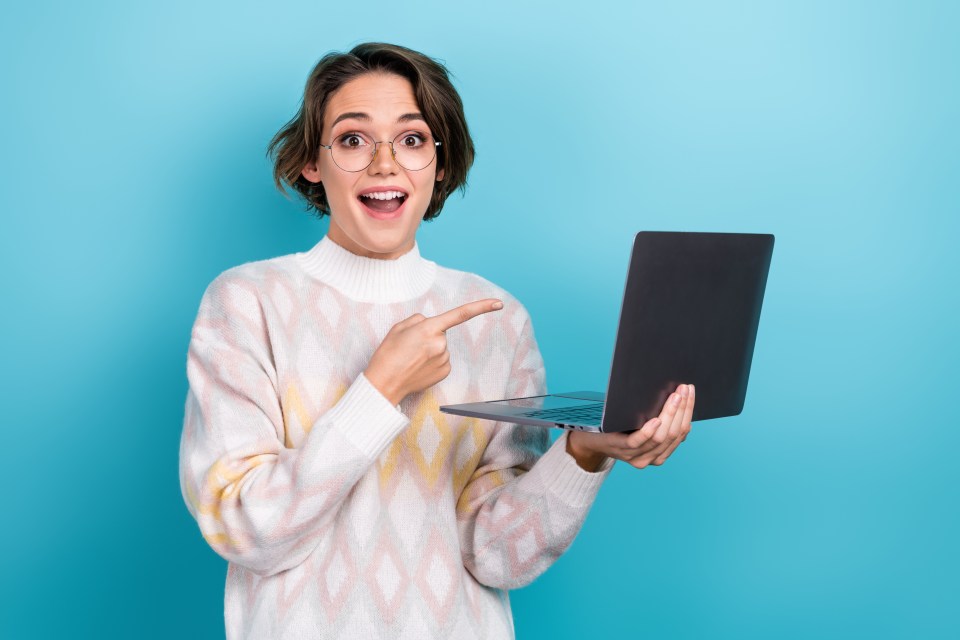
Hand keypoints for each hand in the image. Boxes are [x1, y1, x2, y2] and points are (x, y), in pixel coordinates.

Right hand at [365, 299, 503, 404]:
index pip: (460, 314)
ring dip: (430, 349)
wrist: (384, 384)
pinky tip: (419, 367)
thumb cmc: (388, 355)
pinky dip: (432, 361)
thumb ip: (418, 320)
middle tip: (410, 347)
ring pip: (441, 346)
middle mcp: (441, 343)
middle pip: (441, 332)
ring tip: (412, 358)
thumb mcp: (398, 328)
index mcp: (428, 328)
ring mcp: (444, 359)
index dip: (481, 307)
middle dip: (429, 335)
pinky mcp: (445, 372)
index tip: (498, 303)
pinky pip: (442, 359)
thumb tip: (430, 323)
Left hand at [566, 383, 694, 471]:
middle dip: (682, 410)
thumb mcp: (642, 423)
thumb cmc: (618, 426)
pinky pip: (639, 441)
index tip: (690, 392)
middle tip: (684, 389)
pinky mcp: (621, 449)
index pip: (680, 433)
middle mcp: (651, 457)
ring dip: (670, 414)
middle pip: (673, 434)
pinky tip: (655, 419)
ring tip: (674, 396)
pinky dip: (650, 431)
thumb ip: (658, 418)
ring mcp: (636, 455)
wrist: (589, 439)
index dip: (688, 411)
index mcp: (660, 453)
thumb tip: (677, 397)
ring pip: (661, 437)